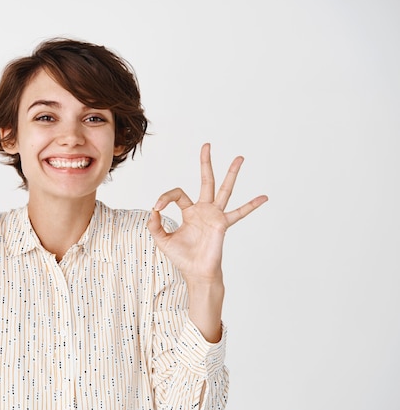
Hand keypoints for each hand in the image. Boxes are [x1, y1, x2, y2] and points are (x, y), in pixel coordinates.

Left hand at [148, 143, 267, 284]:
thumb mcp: (162, 239)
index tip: (157, 205)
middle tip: (207, 145)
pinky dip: (251, 205)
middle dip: (206, 163)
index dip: (166, 196)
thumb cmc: (182, 257)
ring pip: (225, 190)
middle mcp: (204, 209)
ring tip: (240, 157)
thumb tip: (153, 210)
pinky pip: (239, 213)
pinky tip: (264, 197)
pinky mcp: (222, 224)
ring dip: (231, 173)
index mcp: (189, 211)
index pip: (178, 194)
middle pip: (206, 180)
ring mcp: (215, 215)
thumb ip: (154, 225)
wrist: (195, 272)